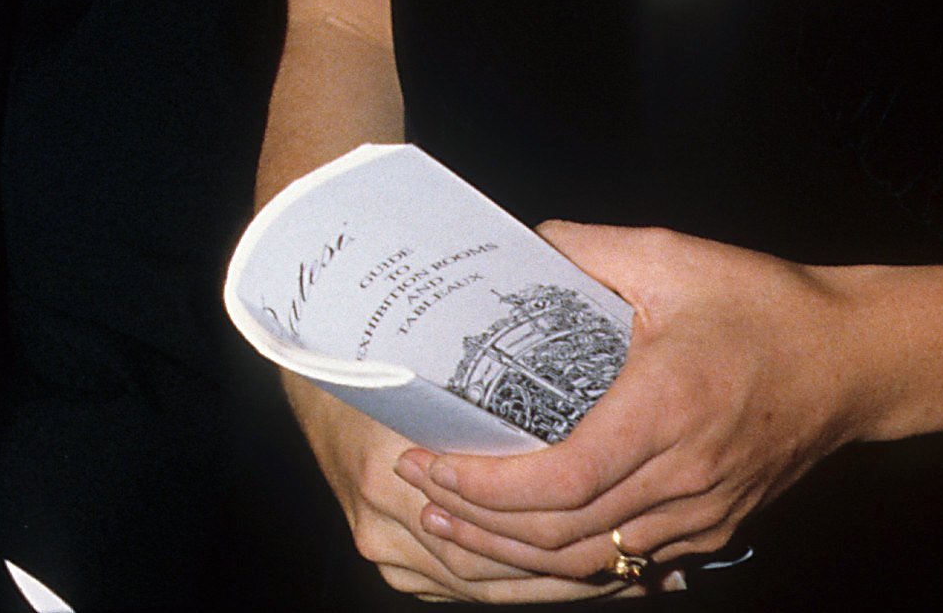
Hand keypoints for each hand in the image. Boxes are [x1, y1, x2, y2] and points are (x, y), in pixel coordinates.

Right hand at [287, 378, 629, 599]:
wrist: (315, 366)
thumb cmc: (376, 354)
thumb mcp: (429, 359)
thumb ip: (491, 381)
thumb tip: (585, 365)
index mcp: (390, 472)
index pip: (488, 525)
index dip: (557, 533)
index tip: (614, 521)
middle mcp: (381, 521)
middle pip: (485, 568)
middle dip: (560, 571)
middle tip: (627, 559)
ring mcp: (380, 544)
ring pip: (473, 586)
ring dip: (541, 585)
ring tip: (608, 574)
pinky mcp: (385, 555)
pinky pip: (453, 587)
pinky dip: (507, 587)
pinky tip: (553, 580)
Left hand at [397, 225, 867, 587]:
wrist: (855, 359)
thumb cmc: (766, 304)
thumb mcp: (674, 256)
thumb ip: (588, 249)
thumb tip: (519, 243)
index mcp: (665, 410)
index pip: (560, 479)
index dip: (486, 488)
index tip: (429, 466)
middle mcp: (682, 475)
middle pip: (564, 534)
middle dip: (480, 526)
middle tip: (419, 498)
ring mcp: (701, 511)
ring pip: (593, 559)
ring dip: (514, 553)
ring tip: (454, 527)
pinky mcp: (713, 524)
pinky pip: (629, 559)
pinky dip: (569, 556)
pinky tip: (525, 538)